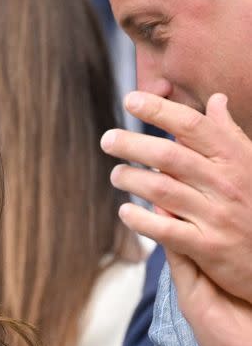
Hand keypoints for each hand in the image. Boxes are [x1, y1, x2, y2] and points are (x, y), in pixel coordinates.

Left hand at [101, 93, 251, 304]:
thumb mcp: (250, 164)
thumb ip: (229, 134)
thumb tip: (215, 100)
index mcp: (234, 158)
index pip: (192, 125)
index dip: (159, 110)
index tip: (131, 99)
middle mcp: (225, 183)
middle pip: (170, 156)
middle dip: (134, 144)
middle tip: (108, 139)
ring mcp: (216, 215)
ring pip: (164, 191)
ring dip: (133, 179)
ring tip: (116, 174)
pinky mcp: (208, 246)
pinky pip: (166, 230)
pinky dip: (142, 220)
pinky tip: (125, 212)